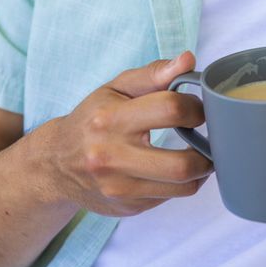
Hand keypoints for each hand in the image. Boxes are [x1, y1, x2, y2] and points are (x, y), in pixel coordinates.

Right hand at [46, 51, 210, 216]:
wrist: (55, 164)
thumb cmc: (92, 120)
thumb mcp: (116, 90)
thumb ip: (153, 74)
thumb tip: (187, 60)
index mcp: (110, 119)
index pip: (170, 109)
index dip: (195, 107)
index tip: (198, 109)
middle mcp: (111, 156)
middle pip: (181, 163)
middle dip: (207, 151)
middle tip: (209, 139)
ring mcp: (119, 187)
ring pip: (182, 186)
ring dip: (201, 170)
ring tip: (199, 154)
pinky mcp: (126, 206)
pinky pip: (170, 197)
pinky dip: (181, 183)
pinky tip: (174, 168)